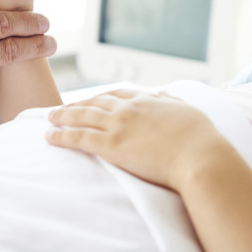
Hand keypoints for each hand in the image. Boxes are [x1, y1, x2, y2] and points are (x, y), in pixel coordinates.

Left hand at [45, 90, 232, 189]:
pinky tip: (49, 136)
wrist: (201, 158)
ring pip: (81, 116)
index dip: (99, 96)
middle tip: (61, 109)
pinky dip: (61, 136)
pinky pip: (78, 138)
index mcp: (148, 99)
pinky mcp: (111, 146)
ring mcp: (118, 125)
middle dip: (75, 105)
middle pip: (94, 102)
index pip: (116, 93)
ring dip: (62, 117)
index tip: (90, 100)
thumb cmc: (202, 139)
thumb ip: (173, 101)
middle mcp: (129, 108)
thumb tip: (165, 93)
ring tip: (49, 119)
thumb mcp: (189, 110)